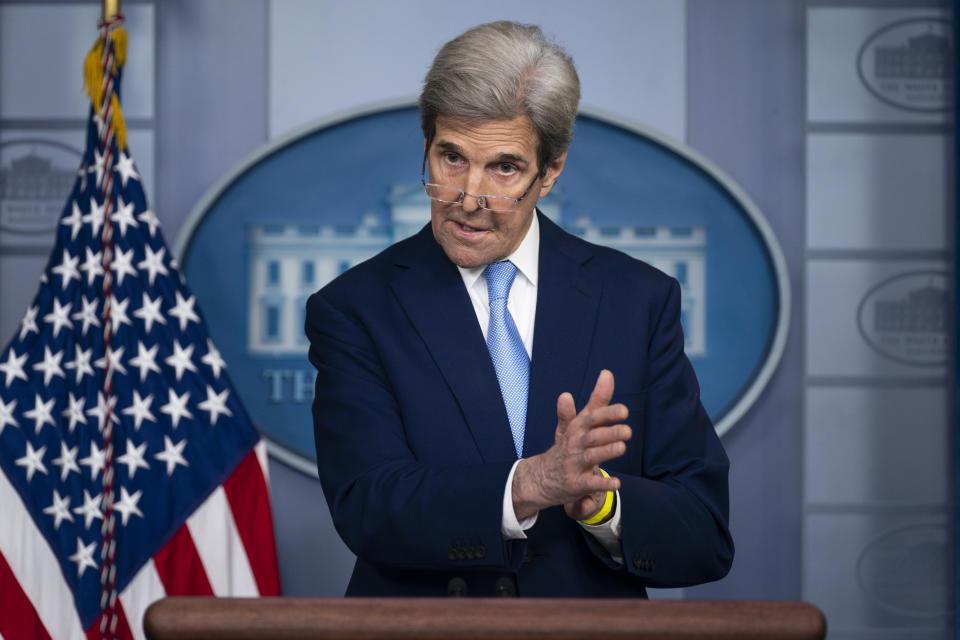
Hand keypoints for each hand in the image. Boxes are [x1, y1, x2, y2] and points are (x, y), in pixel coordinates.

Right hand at [512, 370, 631, 520]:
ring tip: (621, 447)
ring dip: (605, 452)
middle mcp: (574, 445)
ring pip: (590, 458)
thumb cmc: (566, 447)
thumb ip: (596, 402)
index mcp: (576, 429)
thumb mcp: (577, 424)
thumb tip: (607, 374)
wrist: (540, 477)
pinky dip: (601, 484)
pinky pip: (588, 484)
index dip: (607, 414)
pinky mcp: (574, 485)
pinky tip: (616, 483)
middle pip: (592, 437)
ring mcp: (573, 465)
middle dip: (609, 433)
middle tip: (627, 431)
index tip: (624, 411)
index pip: (591, 419)